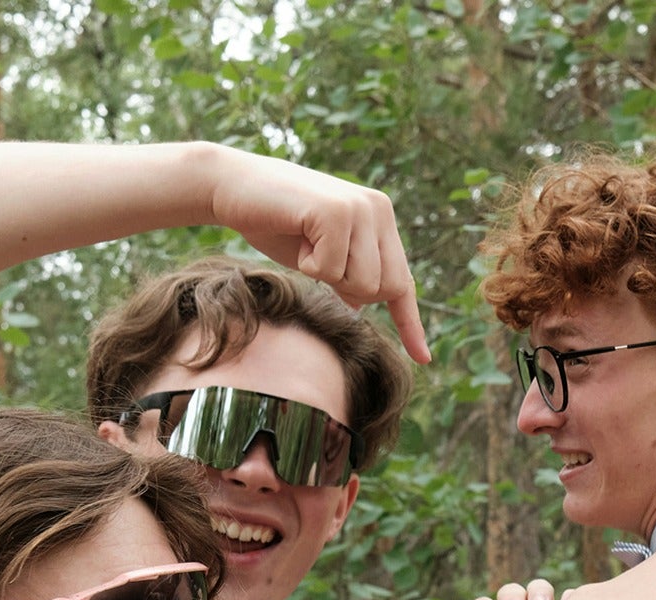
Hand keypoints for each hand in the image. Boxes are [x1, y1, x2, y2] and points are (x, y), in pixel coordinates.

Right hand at [205, 148, 430, 363]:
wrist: (232, 185)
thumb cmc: (274, 222)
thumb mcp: (320, 254)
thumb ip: (347, 274)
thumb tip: (362, 304)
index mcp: (381, 219)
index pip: (403, 280)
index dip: (410, 322)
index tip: (423, 357)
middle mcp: (378, 210)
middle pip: (387, 289)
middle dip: (351, 291)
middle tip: (319, 262)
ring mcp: (360, 208)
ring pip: (363, 283)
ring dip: (327, 276)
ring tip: (307, 244)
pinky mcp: (337, 211)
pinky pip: (332, 269)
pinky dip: (309, 264)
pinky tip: (297, 235)